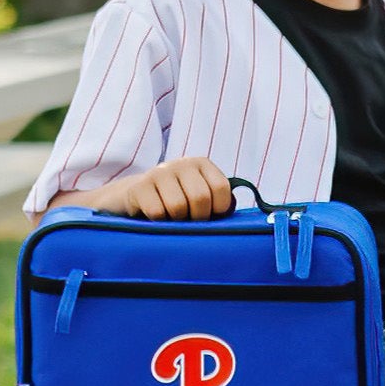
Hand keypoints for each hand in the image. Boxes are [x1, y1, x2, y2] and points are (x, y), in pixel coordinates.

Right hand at [101, 157, 233, 220]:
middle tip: (188, 220)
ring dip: (176, 221)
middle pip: (200, 198)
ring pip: (177, 207)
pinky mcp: (139, 186)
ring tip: (171, 217)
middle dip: (197, 217)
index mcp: (202, 164)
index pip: (221, 188)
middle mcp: (181, 164)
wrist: (134, 199)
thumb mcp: (203, 199)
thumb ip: (222, 204)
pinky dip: (158, 221)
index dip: (218, 209)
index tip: (210, 215)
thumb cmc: (178, 204)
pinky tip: (155, 216)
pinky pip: (157, 212)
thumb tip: (249, 221)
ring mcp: (159, 172)